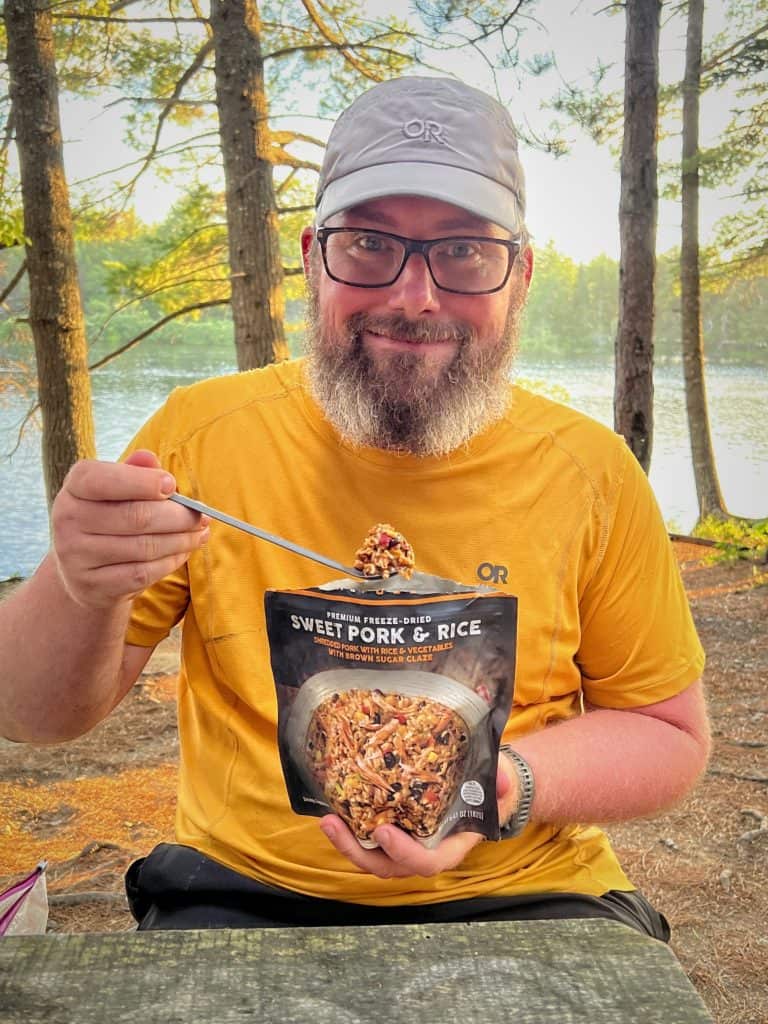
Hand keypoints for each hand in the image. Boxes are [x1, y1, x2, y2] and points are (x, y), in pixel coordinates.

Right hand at [51, 449, 209, 608]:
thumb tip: (149, 458)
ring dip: (182, 540)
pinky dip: (171, 561)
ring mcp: (77, 556)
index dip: (142, 482)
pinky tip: (183, 551)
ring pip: (145, 547)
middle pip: (136, 516)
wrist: (83, 573)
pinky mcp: (94, 585)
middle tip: (202, 516)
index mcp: (73, 488)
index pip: (101, 479)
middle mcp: (67, 520)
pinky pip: (144, 572)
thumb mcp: (115, 491)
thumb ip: (134, 472)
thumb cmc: (108, 519)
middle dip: (179, 516)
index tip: (172, 485)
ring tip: (200, 533)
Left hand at [320, 761, 514, 878]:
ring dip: (347, 843)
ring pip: (373, 858)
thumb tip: (501, 781)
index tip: (383, 831)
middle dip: (358, 852)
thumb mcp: (499, 782)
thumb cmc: (490, 790)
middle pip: (388, 867)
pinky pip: (368, 839)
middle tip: (336, 826)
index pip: (426, 863)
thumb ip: (500, 782)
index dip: (403, 853)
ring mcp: (406, 844)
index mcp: (450, 848)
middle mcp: (424, 852)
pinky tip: (334, 808)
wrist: (483, 788)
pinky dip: (350, 829)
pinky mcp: (393, 829)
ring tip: (327, 820)